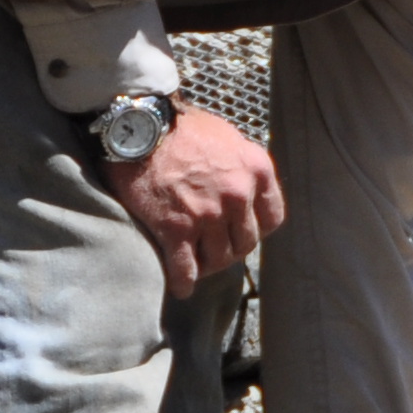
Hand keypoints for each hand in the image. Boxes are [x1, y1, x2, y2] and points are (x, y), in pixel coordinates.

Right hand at [103, 106, 282, 296]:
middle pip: (245, 243)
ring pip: (218, 259)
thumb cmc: (181, 128)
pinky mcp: (176, 228)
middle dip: (230, 250)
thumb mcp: (229, 139)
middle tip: (213, 251)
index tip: (240, 232)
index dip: (256, 230)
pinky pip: (185, 269)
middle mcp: (238, 195)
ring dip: (207, 267)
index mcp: (256, 171)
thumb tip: (243, 189)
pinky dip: (183, 282)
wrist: (141, 125)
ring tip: (196, 266)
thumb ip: (241, 167)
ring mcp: (208, 214)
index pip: (272, 218)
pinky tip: (180, 286)